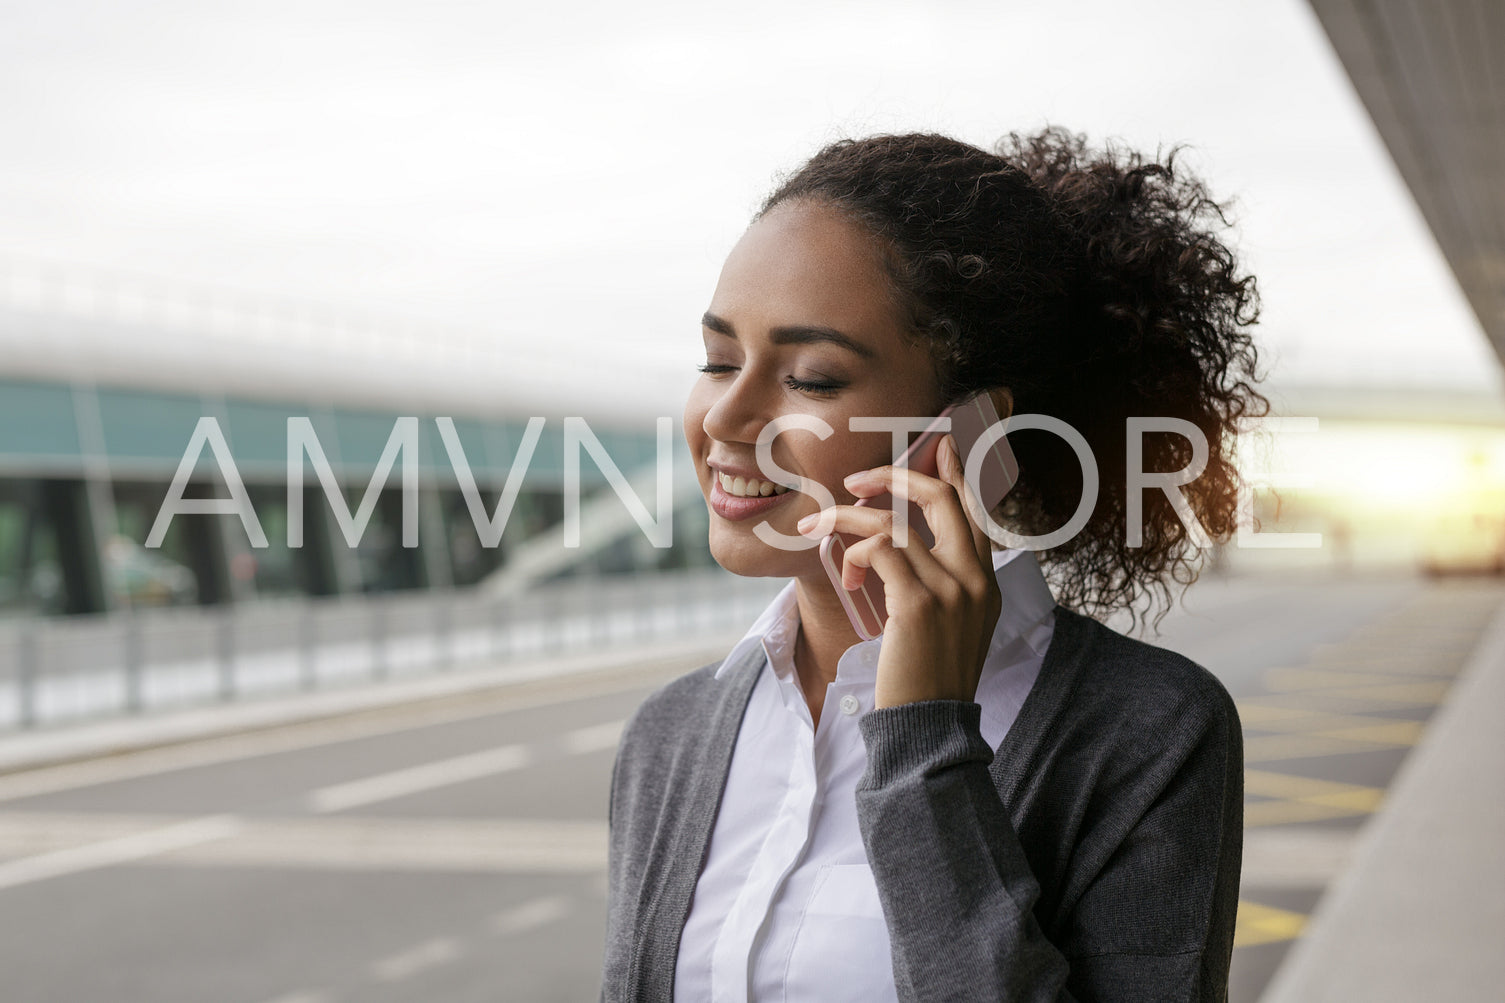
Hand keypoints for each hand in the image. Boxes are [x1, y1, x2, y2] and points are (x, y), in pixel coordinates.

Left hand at [799, 433, 1002, 707]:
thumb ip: (939, 584)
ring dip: (847, 519)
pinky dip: (853, 553)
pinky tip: (846, 574)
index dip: (954, 472)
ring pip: (893, 524)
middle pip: (940, 498)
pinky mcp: (919, 603)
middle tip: (857, 480)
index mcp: (986, 581)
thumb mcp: (950, 626)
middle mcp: (976, 578)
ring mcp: (952, 589)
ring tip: (819, 528)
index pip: (974, 509)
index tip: (938, 444)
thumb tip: (895, 546)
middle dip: (894, 476)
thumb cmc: (928, 679)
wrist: (930, 727)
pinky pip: (879, 550)